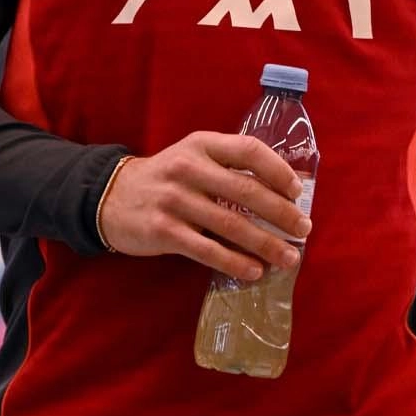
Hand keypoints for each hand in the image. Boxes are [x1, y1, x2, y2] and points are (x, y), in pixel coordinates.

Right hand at [98, 132, 309, 278]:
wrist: (111, 197)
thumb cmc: (167, 178)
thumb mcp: (194, 156)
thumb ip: (229, 165)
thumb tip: (282, 190)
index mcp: (202, 144)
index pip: (249, 150)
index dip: (278, 170)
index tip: (297, 191)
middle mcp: (189, 168)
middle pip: (246, 191)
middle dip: (281, 213)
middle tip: (304, 230)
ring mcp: (175, 200)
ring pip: (231, 225)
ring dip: (265, 244)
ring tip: (288, 257)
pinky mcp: (164, 231)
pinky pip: (208, 250)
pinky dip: (235, 262)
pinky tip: (254, 271)